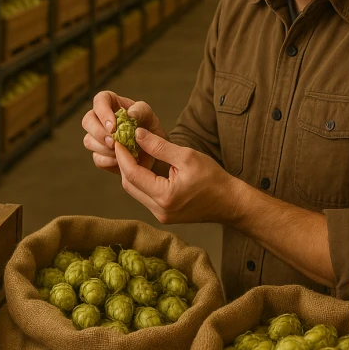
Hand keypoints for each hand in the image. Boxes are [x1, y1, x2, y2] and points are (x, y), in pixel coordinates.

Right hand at [81, 91, 166, 174]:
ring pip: (88, 141)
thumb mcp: (149, 116)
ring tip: (121, 151)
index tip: (113, 126)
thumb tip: (130, 114)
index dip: (102, 112)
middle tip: (113, 142)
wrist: (154, 152)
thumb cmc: (149, 128)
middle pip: (87, 121)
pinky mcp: (100, 154)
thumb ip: (141, 111)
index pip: (100, 100)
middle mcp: (100, 119)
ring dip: (103, 148)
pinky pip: (97, 158)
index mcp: (111, 104)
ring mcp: (98, 138)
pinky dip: (108, 161)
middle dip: (99, 133)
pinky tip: (120, 160)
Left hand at [114, 128, 238, 224]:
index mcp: (165, 196)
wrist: (230, 202)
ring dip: (132, 173)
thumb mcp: (186, 156)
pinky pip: (145, 196)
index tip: (119, 140)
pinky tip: (144, 167)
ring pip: (135, 192)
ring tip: (132, 153)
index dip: (123, 156)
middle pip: (130, 185)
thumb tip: (137, 134)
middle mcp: (159, 210)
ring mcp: (161, 215)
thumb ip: (159, 146)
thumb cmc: (212, 178)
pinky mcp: (164, 215)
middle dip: (124, 164)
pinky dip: (141, 181)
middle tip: (123, 145)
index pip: (132, 175)